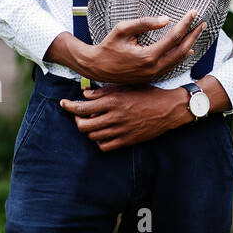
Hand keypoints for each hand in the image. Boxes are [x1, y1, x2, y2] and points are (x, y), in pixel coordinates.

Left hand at [60, 85, 187, 150]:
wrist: (168, 109)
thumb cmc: (148, 93)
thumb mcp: (126, 86)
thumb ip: (104, 91)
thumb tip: (85, 94)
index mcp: (112, 102)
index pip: (81, 107)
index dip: (69, 106)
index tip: (64, 104)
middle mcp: (114, 117)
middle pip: (83, 125)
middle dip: (77, 120)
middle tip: (79, 115)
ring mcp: (120, 131)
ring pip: (92, 136)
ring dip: (88, 130)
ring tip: (92, 123)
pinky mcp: (127, 141)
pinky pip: (104, 146)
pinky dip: (99, 141)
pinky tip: (103, 133)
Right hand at [78, 10, 206, 84]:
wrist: (97, 67)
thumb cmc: (108, 46)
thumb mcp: (123, 29)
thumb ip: (144, 23)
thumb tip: (166, 19)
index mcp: (148, 56)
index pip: (174, 37)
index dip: (185, 23)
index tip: (194, 12)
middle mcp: (154, 68)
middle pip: (182, 50)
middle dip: (193, 35)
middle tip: (202, 23)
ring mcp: (153, 75)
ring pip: (178, 60)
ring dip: (189, 45)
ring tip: (196, 33)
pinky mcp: (151, 77)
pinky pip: (171, 66)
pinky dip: (180, 56)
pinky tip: (187, 50)